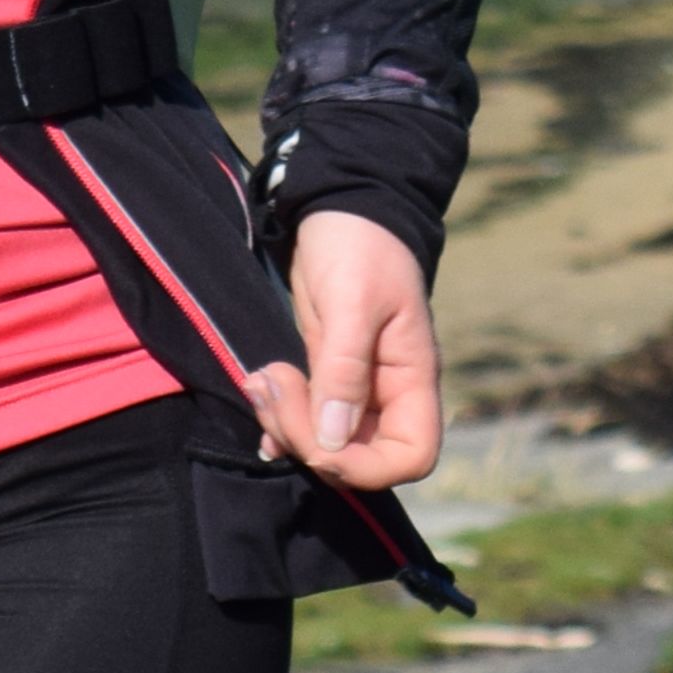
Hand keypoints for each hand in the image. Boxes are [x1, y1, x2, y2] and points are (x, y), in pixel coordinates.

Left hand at [250, 212, 442, 493]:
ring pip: (326, 441)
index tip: (317, 436)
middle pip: (359, 457)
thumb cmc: (359, 245)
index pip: (411, 456)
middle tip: (271, 389)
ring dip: (286, 425)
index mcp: (414, 377)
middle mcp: (390, 392)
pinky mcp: (326, 376)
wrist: (340, 207)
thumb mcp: (353, 302)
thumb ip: (344, 371)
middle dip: (308, 440)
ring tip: (259, 382)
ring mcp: (357, 388)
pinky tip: (258, 398)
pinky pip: (308, 419)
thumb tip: (332, 440)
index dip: (363, 466)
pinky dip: (280, 421)